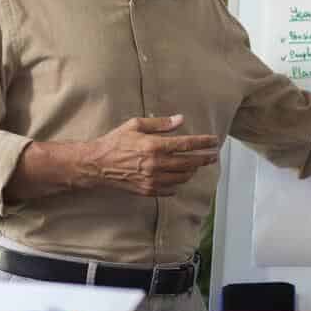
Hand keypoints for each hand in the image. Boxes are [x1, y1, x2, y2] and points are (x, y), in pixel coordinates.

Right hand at [80, 115, 218, 196]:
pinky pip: (171, 189)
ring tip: (196, 165)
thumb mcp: (135, 125)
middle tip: (213, 156)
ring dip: (192, 171)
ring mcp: (153, 179)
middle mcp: (156, 164)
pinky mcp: (148, 190)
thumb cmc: (115, 142)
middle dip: (204, 158)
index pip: (187, 144)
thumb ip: (160, 123)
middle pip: (189, 162)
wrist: (97, 165)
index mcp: (154, 146)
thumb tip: (180, 120)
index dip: (203, 143)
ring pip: (182, 177)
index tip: (214, 141)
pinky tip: (179, 177)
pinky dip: (178, 183)